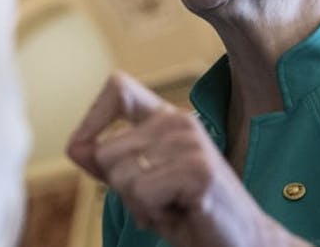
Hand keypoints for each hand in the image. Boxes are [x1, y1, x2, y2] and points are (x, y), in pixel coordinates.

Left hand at [67, 72, 308, 246]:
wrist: (243, 240)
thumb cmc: (190, 212)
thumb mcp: (142, 185)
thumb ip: (111, 164)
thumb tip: (76, 146)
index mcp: (167, 118)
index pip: (117, 88)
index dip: (91, 118)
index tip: (85, 147)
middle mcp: (178, 121)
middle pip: (106, 151)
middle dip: (120, 187)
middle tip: (157, 198)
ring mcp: (189, 143)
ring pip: (121, 175)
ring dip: (139, 204)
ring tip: (171, 205)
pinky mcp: (197, 169)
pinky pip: (142, 193)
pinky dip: (153, 213)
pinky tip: (181, 212)